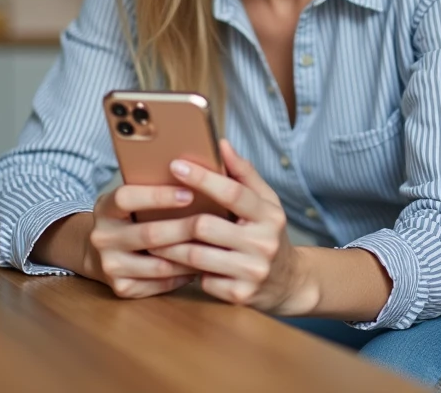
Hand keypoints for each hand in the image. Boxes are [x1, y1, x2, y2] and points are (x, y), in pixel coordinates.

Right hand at [83, 184, 202, 298]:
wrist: (98, 253)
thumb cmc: (129, 217)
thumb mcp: (132, 199)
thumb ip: (154, 188)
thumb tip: (199, 175)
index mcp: (105, 208)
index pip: (127, 198)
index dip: (158, 196)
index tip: (189, 193)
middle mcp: (102, 238)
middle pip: (149, 234)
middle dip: (184, 228)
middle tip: (213, 222)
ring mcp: (110, 266)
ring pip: (159, 264)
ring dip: (190, 256)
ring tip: (215, 246)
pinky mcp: (122, 288)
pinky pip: (160, 284)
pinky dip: (183, 275)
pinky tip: (201, 265)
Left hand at [149, 140, 314, 314]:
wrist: (290, 282)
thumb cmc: (269, 234)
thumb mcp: (266, 203)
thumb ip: (244, 173)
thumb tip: (221, 144)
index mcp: (269, 215)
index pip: (233, 192)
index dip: (202, 178)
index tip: (176, 165)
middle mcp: (264, 243)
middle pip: (206, 226)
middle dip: (175, 220)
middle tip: (150, 213)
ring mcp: (253, 272)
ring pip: (197, 256)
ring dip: (172, 248)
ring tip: (155, 240)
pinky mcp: (241, 296)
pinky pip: (203, 281)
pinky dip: (190, 273)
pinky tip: (181, 266)